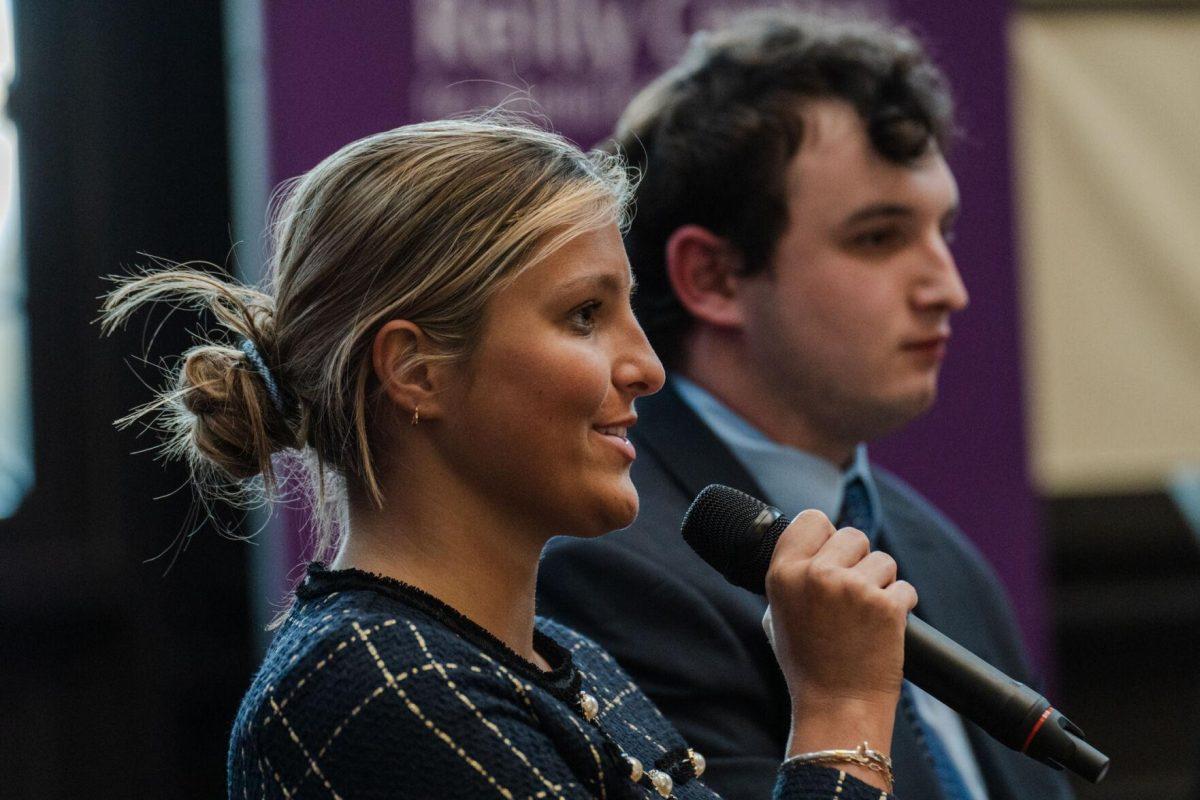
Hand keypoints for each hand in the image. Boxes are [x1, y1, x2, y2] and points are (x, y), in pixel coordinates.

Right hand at [764, 510, 917, 774]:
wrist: (838, 708)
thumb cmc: (808, 664)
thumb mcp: (778, 615)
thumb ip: (793, 576)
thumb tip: (813, 549)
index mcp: (784, 574)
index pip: (812, 519)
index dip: (826, 536)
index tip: (831, 555)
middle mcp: (817, 575)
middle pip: (853, 535)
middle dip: (858, 560)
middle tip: (852, 595)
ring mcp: (853, 589)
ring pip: (883, 560)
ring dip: (881, 583)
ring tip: (865, 617)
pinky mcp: (887, 606)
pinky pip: (905, 588)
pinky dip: (899, 606)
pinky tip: (882, 630)